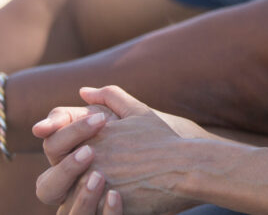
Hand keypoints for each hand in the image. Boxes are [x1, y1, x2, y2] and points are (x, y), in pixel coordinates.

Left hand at [36, 86, 202, 213]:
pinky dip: (97, 209)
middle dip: (72, 178)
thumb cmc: (163, 139)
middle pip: (58, 175)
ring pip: (71, 196)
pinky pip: (90, 212)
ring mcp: (94, 185)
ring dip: (83, 195)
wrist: (185, 167)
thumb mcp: (138, 112)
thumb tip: (84, 91)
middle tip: (94, 179)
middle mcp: (87, 160)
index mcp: (89, 137)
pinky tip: (113, 202)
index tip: (85, 159)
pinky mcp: (104, 205)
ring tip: (106, 192)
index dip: (66, 155)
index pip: (55, 145)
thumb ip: (110, 96)